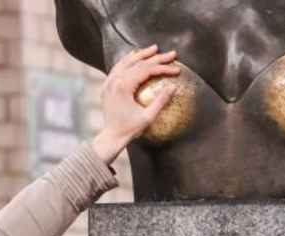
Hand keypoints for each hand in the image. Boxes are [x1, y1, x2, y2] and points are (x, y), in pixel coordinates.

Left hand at [91, 45, 180, 163]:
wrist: (111, 136)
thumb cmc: (130, 129)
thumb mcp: (148, 117)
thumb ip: (161, 101)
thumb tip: (173, 87)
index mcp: (124, 86)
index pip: (147, 70)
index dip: (163, 68)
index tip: (177, 70)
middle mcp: (115, 80)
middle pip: (138, 63)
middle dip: (157, 58)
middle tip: (172, 54)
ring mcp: (109, 81)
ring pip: (127, 61)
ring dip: (142, 54)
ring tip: (154, 49)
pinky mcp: (107, 85)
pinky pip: (118, 67)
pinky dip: (129, 60)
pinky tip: (136, 57)